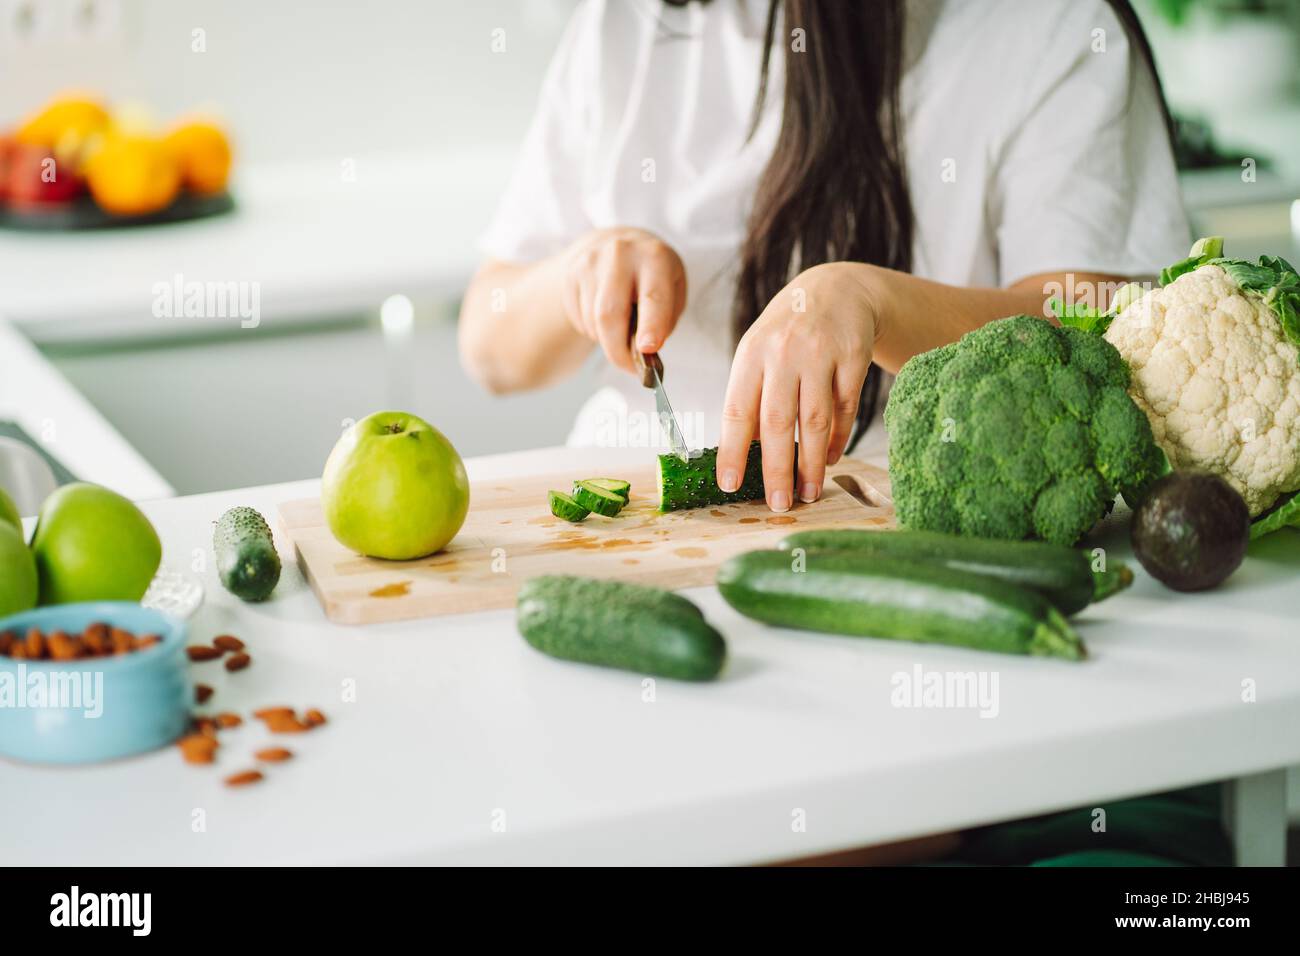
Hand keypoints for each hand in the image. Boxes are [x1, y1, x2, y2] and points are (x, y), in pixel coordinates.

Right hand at [560, 227, 687, 372]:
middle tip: (629, 366)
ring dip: (607, 339)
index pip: (652, 297)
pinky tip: (605, 317)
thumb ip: (665, 318)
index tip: (648, 349)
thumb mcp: (674, 288)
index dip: (651, 326)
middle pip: (610, 314)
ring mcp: (591, 262)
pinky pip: (580, 317)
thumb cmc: (653, 275)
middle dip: (618, 350)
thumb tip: (646, 350)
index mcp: (655, 257)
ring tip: (621, 330)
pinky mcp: (572, 273)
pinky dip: (594, 329)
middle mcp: (621, 254)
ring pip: (593, 321)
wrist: (619, 242)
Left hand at [717, 263, 876, 510]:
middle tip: (778, 503)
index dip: (733, 451)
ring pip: (814, 420)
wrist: (836, 291)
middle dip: (777, 469)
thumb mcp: (759, 354)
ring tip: (808, 492)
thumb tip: (746, 456)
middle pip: (778, 422)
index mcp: (750, 355)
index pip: (737, 411)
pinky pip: (844, 409)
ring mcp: (820, 354)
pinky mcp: (853, 358)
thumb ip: (752, 398)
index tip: (729, 484)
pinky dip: (837, 439)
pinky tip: (830, 458)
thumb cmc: (787, 334)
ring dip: (811, 463)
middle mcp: (783, 354)